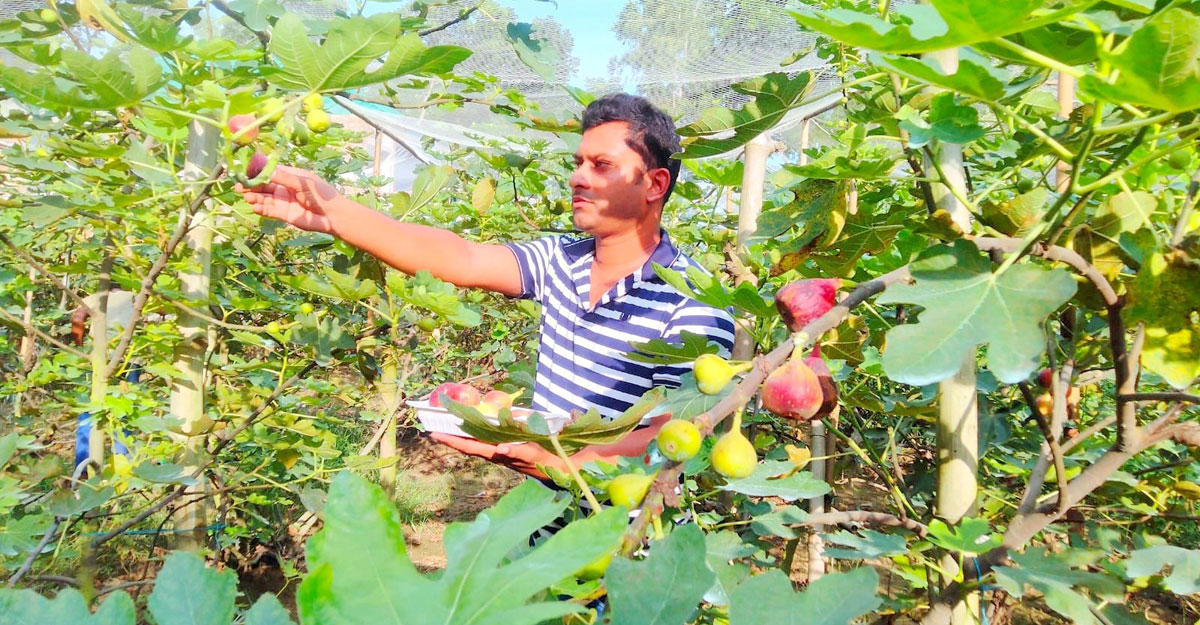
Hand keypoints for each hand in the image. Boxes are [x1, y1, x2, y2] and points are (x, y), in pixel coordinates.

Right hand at [235, 164, 341, 233]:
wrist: (333, 216)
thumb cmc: (321, 194)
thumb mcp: (302, 182)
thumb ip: (283, 177)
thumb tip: (264, 169)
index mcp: (288, 175)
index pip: (268, 170)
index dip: (256, 171)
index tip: (244, 172)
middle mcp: (282, 186)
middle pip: (261, 184)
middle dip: (250, 185)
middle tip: (239, 187)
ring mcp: (281, 200)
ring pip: (262, 197)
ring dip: (253, 197)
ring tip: (247, 198)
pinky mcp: (282, 214)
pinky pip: (267, 210)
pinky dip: (260, 208)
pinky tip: (255, 207)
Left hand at [429, 433, 558, 478]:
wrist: (556, 470)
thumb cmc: (543, 460)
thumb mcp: (531, 454)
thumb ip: (516, 452)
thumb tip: (500, 449)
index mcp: (497, 454)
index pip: (471, 447)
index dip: (453, 440)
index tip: (436, 434)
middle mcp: (494, 454)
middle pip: (468, 446)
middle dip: (451, 438)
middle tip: (433, 428)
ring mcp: (499, 453)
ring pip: (475, 445)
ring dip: (460, 437)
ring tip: (446, 426)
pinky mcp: (505, 451)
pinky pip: (485, 443)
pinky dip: (475, 436)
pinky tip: (471, 429)